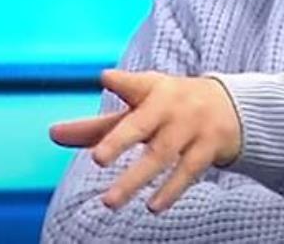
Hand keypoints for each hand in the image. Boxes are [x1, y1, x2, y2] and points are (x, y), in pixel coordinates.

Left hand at [48, 69, 241, 212]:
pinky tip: (152, 206)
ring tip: (109, 202)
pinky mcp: (208, 147)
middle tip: (97, 158)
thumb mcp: (137, 108)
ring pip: (161, 155)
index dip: (121, 81)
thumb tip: (52, 134)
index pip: (134, 85)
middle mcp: (170, 106)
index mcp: (150, 90)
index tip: (106, 78)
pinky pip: (188, 171)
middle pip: (142, 124)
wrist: (231, 106)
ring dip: (136, 179)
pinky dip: (171, 190)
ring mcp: (191, 126)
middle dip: (119, 140)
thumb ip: (96, 126)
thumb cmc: (168, 107)